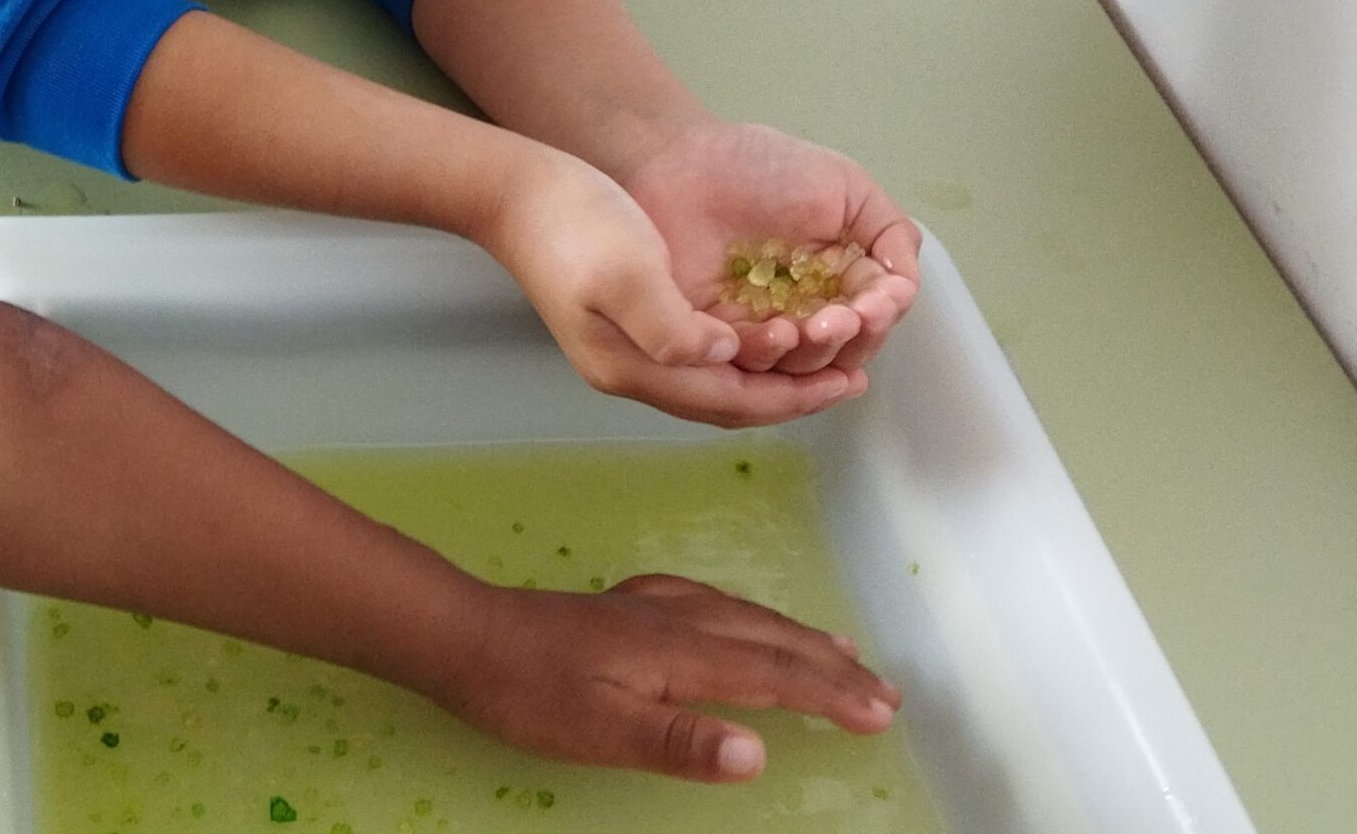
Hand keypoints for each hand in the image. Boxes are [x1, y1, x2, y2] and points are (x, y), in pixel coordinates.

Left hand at [434, 572, 899, 781]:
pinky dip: (753, 619)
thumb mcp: (601, 731)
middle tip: (886, 689)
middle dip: (831, 665)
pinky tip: (746, 622)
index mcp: (681, 651)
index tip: (881, 712)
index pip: (773, 674)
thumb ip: (680, 742)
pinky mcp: (632, 604)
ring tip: (841, 651)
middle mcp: (678, 616)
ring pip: (746, 617)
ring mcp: (654, 604)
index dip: (830, 693)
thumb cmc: (532, 694)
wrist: (470, 637)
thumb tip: (760, 753)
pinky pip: (717, 605)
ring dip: (799, 637)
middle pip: (770, 640)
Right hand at [481, 144, 868, 426]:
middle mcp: (635, 370)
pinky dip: (744, 354)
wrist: (518, 195)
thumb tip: (725, 358)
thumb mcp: (625, 271)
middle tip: (850, 380)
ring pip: (716, 384)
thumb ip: (672, 326)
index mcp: (634, 367)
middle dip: (790, 395)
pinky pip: (702, 357)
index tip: (845, 384)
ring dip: (770, 378)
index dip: (791, 397)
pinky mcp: (630, 322)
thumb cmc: (573, 225)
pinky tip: (766, 332)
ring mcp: (629, 349)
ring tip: (821, 361)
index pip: (730, 400)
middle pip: (727, 402)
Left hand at [619, 120, 921, 377]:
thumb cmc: (760, 165)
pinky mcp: (719, 339)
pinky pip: (751, 367)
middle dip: (854, 340)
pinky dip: (770, 358)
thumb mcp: (844, 186)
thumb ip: (889, 232)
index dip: (882, 315)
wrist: (681, 160)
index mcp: (839, 274)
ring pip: (803, 369)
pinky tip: (776, 331)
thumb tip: (907, 285)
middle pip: (846, 350)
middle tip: (845, 318)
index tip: (877, 303)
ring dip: (818, 354)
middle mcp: (806, 307)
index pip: (876, 313)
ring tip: (812, 325)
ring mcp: (763, 325)